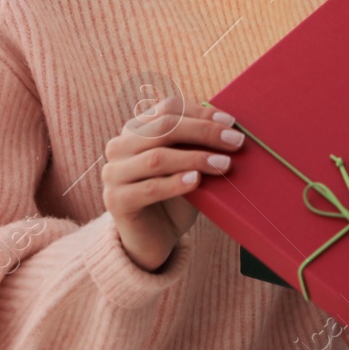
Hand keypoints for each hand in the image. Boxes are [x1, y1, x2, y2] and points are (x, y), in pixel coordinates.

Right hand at [102, 98, 244, 271]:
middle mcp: (119, 146)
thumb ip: (198, 144)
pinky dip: (176, 183)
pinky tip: (196, 181)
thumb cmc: (176, 196)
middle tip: (235, 142)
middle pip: (163, 129)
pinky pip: (149, 188)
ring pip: (157, 158)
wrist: (153, 239)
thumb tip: (230, 126)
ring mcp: (113, 173)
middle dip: (203, 132)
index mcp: (136, 129)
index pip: (168, 110)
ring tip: (224, 164)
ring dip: (195, 158)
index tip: (231, 122)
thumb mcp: (189, 164)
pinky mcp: (115, 200)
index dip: (200, 113)